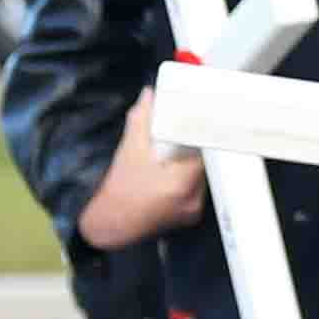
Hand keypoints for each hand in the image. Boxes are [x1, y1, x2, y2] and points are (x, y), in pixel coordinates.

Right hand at [79, 82, 213, 247]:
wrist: (110, 224)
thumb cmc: (119, 189)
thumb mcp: (129, 149)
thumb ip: (142, 119)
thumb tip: (150, 94)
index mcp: (181, 182)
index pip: (207, 150)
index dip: (206, 133)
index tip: (204, 120)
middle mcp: (193, 198)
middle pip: (208, 162)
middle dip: (199, 146)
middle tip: (193, 131)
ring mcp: (194, 210)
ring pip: (204, 176)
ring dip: (196, 162)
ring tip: (182, 151)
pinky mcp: (191, 217)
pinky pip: (199, 189)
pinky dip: (191, 178)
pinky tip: (178, 170)